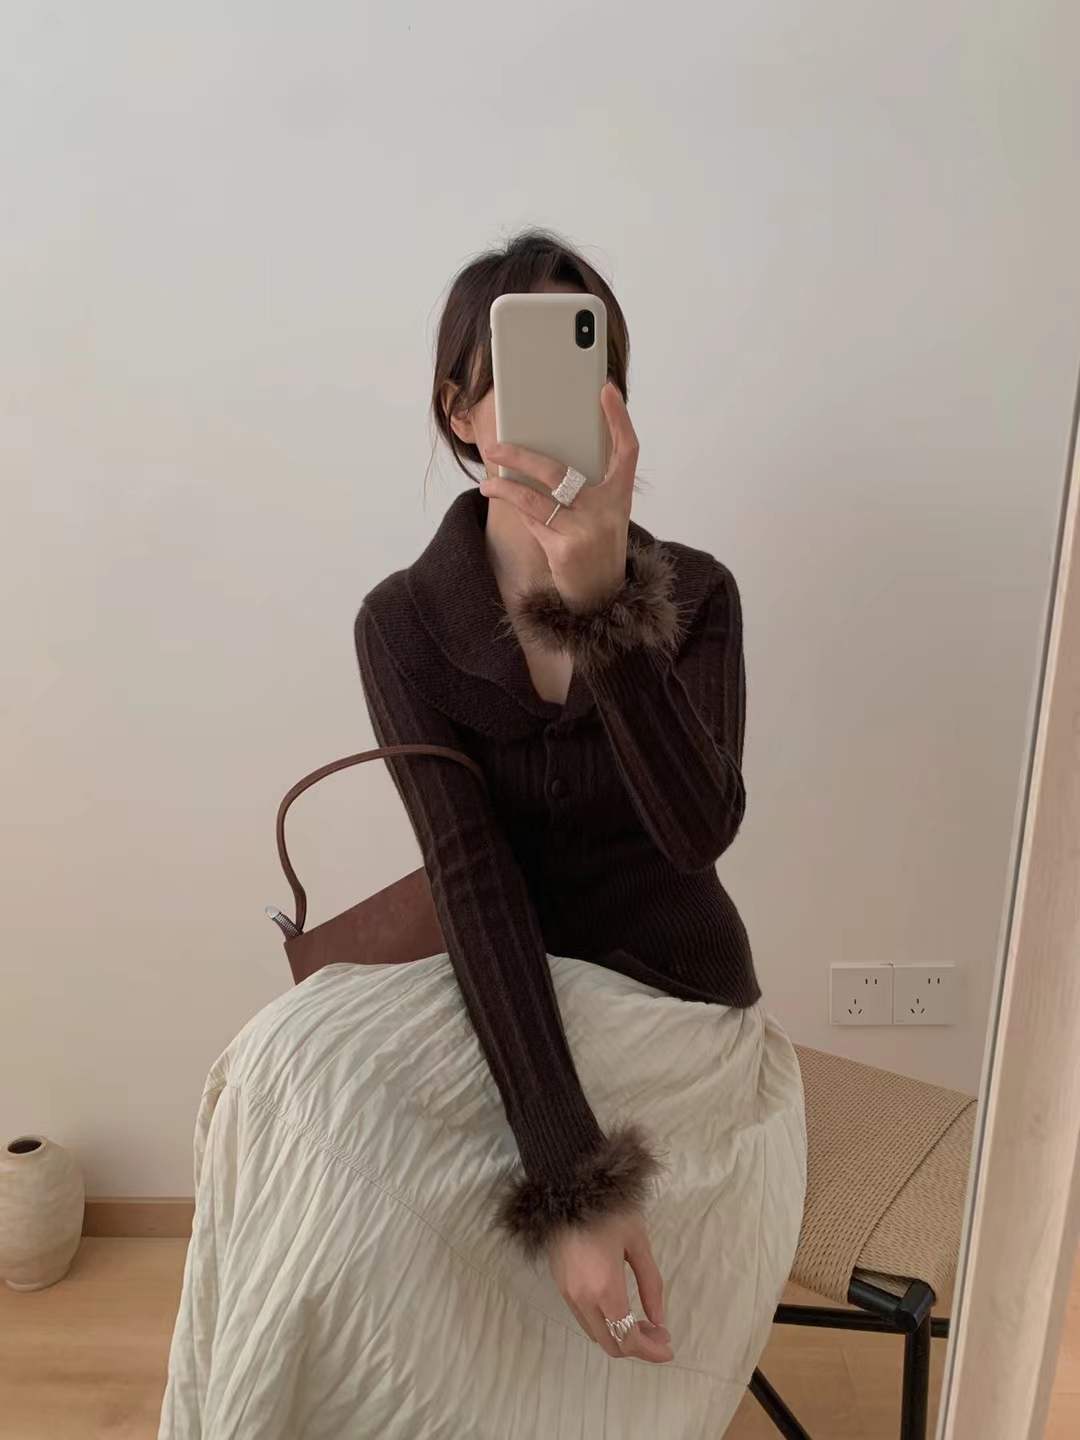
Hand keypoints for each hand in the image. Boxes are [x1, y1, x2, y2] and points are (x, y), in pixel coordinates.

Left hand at [479, 381, 639, 612]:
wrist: (602, 595)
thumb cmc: (597, 544)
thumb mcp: (604, 512)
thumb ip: (586, 484)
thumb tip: (542, 451)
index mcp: (621, 495)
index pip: (627, 449)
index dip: (619, 418)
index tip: (605, 390)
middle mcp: (608, 510)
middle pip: (559, 472)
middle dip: (522, 457)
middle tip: (496, 447)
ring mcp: (586, 530)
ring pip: (535, 499)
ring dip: (505, 488)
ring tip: (487, 480)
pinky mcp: (565, 550)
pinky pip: (532, 522)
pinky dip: (517, 511)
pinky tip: (501, 499)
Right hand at [548, 1209, 673, 1363]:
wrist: (565, 1187)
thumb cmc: (609, 1210)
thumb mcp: (637, 1242)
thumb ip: (651, 1285)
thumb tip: (659, 1321)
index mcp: (605, 1290)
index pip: (629, 1339)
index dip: (651, 1351)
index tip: (669, 1347)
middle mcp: (583, 1299)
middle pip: (611, 1344)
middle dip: (638, 1346)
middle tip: (658, 1332)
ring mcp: (568, 1294)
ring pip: (596, 1333)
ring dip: (619, 1335)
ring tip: (641, 1321)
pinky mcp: (559, 1285)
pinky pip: (584, 1318)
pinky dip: (604, 1323)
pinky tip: (618, 1308)